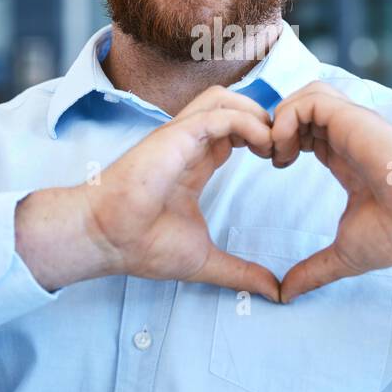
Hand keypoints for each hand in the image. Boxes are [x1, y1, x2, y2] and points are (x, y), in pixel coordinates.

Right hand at [75, 86, 282, 301]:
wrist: (108, 239)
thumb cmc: (142, 244)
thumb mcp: (204, 260)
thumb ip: (240, 272)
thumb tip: (273, 292)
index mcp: (195, 162)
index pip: (234, 132)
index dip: (262, 138)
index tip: (281, 161)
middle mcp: (188, 144)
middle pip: (232, 106)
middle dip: (264, 119)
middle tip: (283, 149)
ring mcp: (180, 136)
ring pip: (223, 99)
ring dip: (255, 113)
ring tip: (273, 143)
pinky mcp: (175, 135)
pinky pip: (218, 113)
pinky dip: (246, 121)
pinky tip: (262, 144)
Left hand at [269, 81, 391, 300]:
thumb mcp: (343, 254)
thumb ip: (313, 270)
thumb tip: (284, 295)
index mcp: (345, 155)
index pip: (306, 130)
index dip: (283, 140)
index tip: (275, 165)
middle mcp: (348, 135)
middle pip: (302, 105)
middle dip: (276, 124)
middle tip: (267, 155)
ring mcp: (352, 124)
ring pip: (305, 94)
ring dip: (281, 118)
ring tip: (276, 151)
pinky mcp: (354, 118)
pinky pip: (309, 100)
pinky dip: (288, 118)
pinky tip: (287, 150)